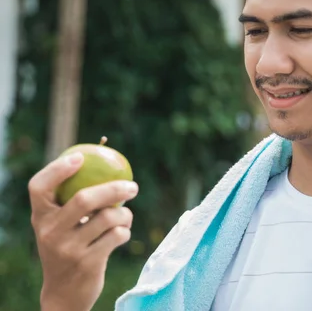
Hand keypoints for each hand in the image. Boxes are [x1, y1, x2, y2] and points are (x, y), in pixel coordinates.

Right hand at [28, 152, 138, 310]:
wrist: (64, 292)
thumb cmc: (67, 246)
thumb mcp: (59, 226)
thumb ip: (71, 202)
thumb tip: (105, 166)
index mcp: (40, 217)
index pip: (39, 187)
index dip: (57, 169)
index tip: (81, 157)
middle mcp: (49, 231)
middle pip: (84, 199)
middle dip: (114, 188)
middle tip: (133, 186)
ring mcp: (67, 249)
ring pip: (108, 217)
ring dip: (125, 214)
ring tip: (125, 216)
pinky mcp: (87, 263)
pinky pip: (117, 235)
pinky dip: (125, 231)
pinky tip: (121, 234)